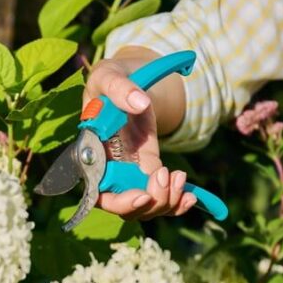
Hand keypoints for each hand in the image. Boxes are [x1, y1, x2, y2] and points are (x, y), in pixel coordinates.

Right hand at [84, 58, 196, 220]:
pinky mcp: (148, 171)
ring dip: (167, 202)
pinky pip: (160, 197)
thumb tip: (139, 103)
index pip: (98, 193)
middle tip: (168, 176)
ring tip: (180, 178)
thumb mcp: (109, 75)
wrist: (130, 78)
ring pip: (145, 208)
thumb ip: (120, 88)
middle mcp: (107, 171)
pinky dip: (176, 201)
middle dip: (150, 203)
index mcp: (91, 155)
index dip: (119, 202)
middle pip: (124, 207)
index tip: (144, 196)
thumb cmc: (110, 77)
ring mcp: (129, 174)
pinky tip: (191, 195)